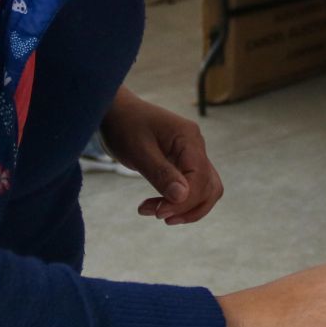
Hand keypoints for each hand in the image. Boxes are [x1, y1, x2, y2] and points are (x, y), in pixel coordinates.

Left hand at [98, 88, 222, 224]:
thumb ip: (161, 173)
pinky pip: (191, 186)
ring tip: (157, 214)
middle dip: (186, 207)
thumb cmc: (124, 125)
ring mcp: (191, 155)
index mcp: (188, 138)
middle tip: (157, 215)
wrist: (116, 112)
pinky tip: (157, 206)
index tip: (159, 213)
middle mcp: (196, 146)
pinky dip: (178, 201)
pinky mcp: (183, 163)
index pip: (200, 177)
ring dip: (185, 208)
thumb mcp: (138, 151)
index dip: (184, 200)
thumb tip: (181, 196)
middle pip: (209, 187)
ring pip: (205, 190)